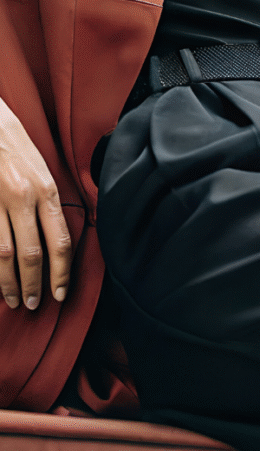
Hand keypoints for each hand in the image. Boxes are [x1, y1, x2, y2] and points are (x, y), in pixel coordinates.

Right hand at [0, 97, 71, 309]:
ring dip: (8, 281)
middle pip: (31, 254)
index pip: (60, 243)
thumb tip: (58, 240)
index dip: (61, 273)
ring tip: (11, 299)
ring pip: (3, 254)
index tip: (60, 294)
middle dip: (33, 285)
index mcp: (47, 191)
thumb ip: (50, 205)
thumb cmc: (16, 145)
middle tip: (31, 305)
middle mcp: (23, 197)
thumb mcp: (44, 171)